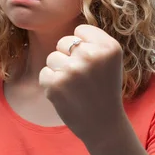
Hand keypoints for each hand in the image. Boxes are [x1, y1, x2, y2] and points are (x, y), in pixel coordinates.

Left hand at [39, 24, 126, 145]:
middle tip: (82, 77)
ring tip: (74, 86)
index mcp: (109, 46)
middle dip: (68, 57)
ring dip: (59, 71)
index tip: (92, 63)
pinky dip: (51, 84)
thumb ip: (93, 41)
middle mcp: (91, 55)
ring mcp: (73, 70)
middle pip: (64, 42)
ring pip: (52, 57)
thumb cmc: (104, 88)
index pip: (80, 30)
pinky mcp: (56, 84)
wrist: (103, 124)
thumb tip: (70, 30)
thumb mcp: (110, 60)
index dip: (83, 46)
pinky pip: (44, 73)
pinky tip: (66, 94)